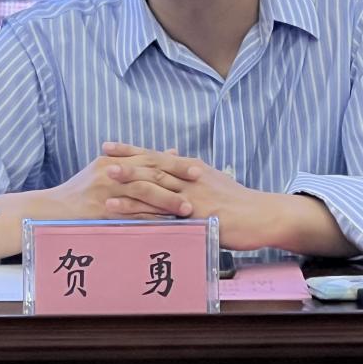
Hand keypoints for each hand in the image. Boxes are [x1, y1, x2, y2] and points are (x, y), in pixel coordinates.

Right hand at [44, 146, 194, 220]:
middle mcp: (110, 173)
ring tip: (188, 208)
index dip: (174, 164)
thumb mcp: (108, 169)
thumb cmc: (84, 190)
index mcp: (113, 161)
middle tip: (199, 183)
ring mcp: (106, 193)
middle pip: (150, 173)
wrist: (53, 209)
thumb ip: (138, 161)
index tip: (196, 168)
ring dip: (167, 201)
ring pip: (143, 194)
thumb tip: (171, 152)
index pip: (149, 159)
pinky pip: (131, 216)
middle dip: (177, 179)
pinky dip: (151, 219)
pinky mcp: (102, 213)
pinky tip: (167, 224)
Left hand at [101, 143, 274, 249]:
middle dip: (126, 160)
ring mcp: (192, 196)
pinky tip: (123, 212)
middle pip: (152, 166)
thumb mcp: (214, 180)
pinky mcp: (195, 217)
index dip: (132, 150)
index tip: (110, 146)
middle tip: (100, 156)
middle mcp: (190, 178)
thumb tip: (175, 160)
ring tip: (104, 178)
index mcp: (192, 169)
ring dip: (129, 182)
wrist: (262, 216)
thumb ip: (191, 173)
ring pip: (155, 186)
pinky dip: (140, 211)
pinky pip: (163, 213)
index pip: (157, 155)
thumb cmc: (238, 201)